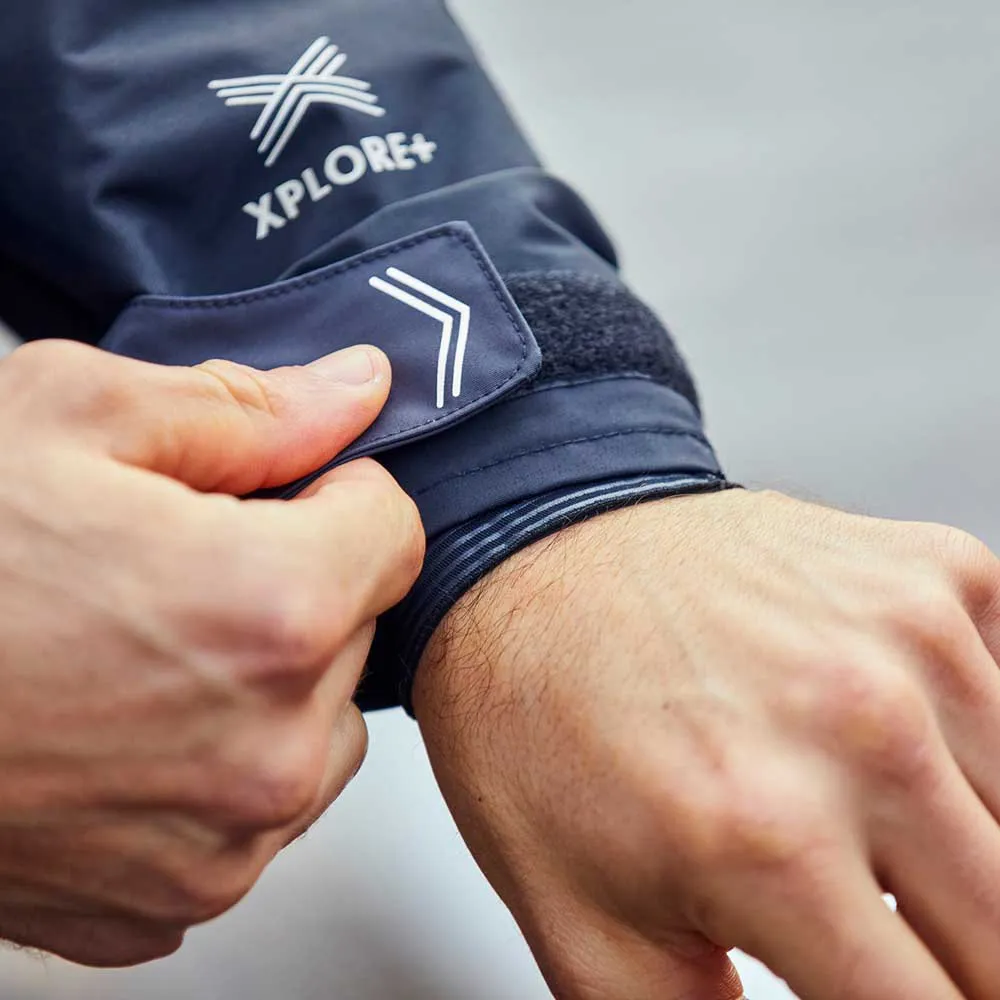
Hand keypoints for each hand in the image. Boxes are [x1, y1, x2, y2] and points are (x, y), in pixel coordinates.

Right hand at [0, 340, 422, 965]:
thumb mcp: (76, 418)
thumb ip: (250, 408)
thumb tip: (355, 388)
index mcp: (274, 611)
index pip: (399, 529)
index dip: (335, 495)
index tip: (278, 494)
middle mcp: (271, 748)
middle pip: (357, 630)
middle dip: (292, 585)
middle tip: (177, 569)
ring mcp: (222, 843)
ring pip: (315, 724)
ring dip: (260, 682)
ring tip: (142, 650)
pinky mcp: (171, 900)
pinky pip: (247, 811)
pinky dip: (209, 765)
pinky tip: (123, 724)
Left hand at [415, 489, 999, 999]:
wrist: (536, 554)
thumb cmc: (540, 707)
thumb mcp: (580, 924)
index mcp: (770, 839)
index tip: (878, 989)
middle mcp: (862, 729)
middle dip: (952, 962)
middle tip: (862, 924)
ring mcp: (912, 635)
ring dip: (960, 853)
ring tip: (861, 831)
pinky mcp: (934, 572)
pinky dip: (968, 745)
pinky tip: (883, 736)